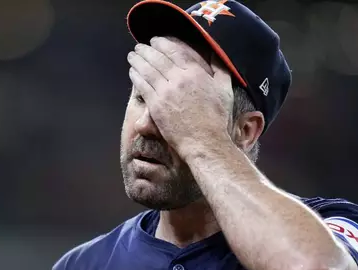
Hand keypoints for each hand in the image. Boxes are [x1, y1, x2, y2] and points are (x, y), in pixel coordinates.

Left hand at [127, 36, 234, 159]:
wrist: (205, 141)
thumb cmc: (217, 118)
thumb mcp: (225, 90)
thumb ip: (221, 69)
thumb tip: (218, 54)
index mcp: (195, 73)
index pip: (174, 50)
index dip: (161, 43)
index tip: (155, 40)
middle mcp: (179, 79)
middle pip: (157, 58)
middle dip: (146, 50)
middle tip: (140, 46)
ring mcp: (166, 92)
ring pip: (147, 70)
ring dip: (137, 60)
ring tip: (132, 56)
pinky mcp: (156, 105)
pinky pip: (142, 85)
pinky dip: (135, 76)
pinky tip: (132, 72)